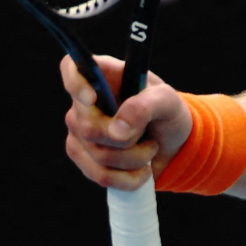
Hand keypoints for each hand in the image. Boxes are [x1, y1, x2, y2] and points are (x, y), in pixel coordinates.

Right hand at [60, 55, 191, 190]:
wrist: (174, 145)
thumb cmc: (168, 112)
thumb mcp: (167, 101)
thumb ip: (145, 107)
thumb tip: (117, 131)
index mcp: (104, 75)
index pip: (71, 67)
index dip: (75, 82)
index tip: (93, 99)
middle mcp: (84, 101)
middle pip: (86, 126)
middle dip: (126, 139)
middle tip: (148, 135)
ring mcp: (79, 130)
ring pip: (97, 154)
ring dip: (134, 159)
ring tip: (150, 149)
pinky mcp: (83, 156)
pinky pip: (100, 175)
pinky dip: (128, 178)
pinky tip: (142, 171)